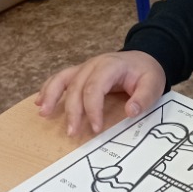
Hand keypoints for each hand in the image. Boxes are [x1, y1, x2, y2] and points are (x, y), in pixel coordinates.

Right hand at [35, 51, 165, 136]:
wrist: (144, 58)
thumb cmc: (147, 72)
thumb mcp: (153, 84)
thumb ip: (144, 97)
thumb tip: (131, 112)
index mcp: (110, 66)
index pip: (95, 88)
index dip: (92, 109)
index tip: (96, 128)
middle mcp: (94, 65)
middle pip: (77, 87)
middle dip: (73, 111)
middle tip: (72, 132)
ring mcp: (85, 67)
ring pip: (63, 79)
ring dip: (51, 96)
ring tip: (43, 113)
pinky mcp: (80, 73)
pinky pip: (61, 79)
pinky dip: (48, 89)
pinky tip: (39, 102)